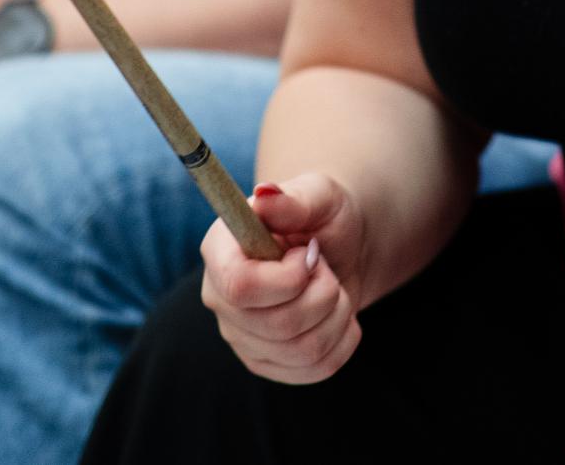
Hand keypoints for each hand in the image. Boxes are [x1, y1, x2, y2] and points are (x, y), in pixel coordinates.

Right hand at [202, 174, 366, 384]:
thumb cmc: (324, 215)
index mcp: (221, 251)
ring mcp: (242, 337)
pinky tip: (338, 313)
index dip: (285, 278)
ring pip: (300, 351)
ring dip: (336, 314)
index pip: (238, 286)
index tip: (310, 253)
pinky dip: (342, 339)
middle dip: (322, 293)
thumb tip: (264, 194)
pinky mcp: (267, 363)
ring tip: (333, 285)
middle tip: (325, 265)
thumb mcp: (317, 195)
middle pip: (276, 325)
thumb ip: (292, 199)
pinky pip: (315, 369)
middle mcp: (221, 298)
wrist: (343, 248)